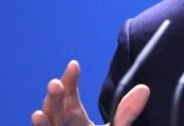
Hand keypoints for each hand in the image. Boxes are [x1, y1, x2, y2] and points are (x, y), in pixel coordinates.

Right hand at [31, 60, 149, 125]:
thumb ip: (126, 112)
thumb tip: (145, 89)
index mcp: (74, 116)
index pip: (69, 94)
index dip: (70, 80)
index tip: (74, 64)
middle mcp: (61, 125)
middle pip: (55, 108)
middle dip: (54, 97)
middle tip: (55, 83)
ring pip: (46, 125)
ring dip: (42, 119)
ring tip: (39, 112)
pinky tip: (38, 118)